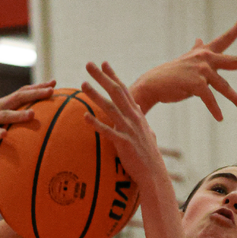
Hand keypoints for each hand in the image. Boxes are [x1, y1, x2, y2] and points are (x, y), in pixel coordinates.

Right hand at [0, 81, 55, 165]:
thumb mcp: (3, 127)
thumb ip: (16, 122)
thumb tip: (38, 124)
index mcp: (3, 105)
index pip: (22, 93)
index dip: (37, 87)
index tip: (54, 83)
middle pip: (17, 98)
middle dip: (35, 93)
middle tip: (51, 91)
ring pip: (5, 115)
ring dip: (19, 115)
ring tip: (32, 114)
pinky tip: (5, 135)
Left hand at [81, 63, 164, 187]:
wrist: (154, 174)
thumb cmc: (149, 156)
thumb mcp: (147, 133)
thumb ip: (140, 120)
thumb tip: (137, 108)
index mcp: (137, 115)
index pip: (124, 90)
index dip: (114, 76)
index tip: (104, 63)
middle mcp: (133, 118)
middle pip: (116, 93)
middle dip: (102, 77)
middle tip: (89, 64)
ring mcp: (128, 130)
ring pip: (110, 108)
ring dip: (96, 95)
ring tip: (83, 84)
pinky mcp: (123, 144)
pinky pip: (107, 131)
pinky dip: (96, 124)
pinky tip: (85, 117)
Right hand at [132, 17, 236, 119]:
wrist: (154, 84)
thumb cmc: (172, 74)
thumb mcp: (187, 59)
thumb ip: (197, 51)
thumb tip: (199, 38)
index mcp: (205, 53)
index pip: (225, 39)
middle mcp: (206, 59)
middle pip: (234, 61)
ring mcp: (202, 71)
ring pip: (224, 86)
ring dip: (234, 97)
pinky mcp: (196, 84)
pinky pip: (210, 99)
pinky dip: (215, 110)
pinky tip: (220, 118)